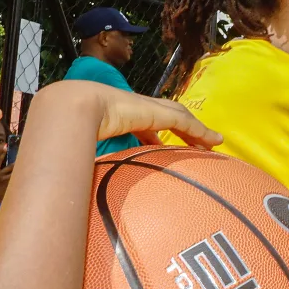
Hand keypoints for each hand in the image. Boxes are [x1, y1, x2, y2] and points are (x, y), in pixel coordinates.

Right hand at [45, 81, 220, 148]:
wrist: (76, 108)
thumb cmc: (74, 127)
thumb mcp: (87, 145)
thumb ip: (91, 158)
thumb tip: (82, 181)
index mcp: (122, 114)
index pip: (144, 123)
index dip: (154, 135)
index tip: (161, 147)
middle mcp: (138, 108)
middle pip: (169, 115)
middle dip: (184, 128)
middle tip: (199, 143)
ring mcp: (149, 107)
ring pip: (182, 118)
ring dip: (198, 131)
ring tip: (213, 143)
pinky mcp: (159, 112)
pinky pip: (186, 123)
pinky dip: (201, 132)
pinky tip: (214, 141)